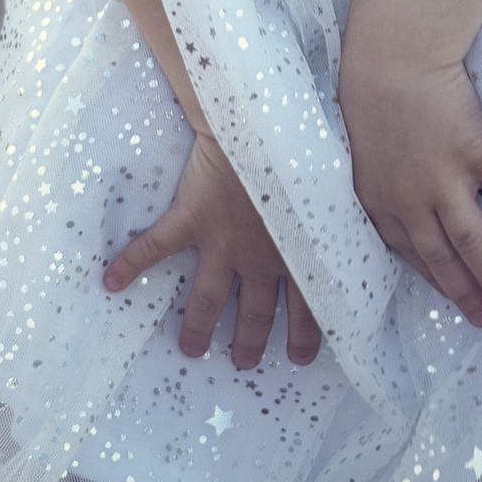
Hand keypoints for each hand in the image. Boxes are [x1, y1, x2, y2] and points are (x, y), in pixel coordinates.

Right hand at [104, 130, 322, 369]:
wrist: (259, 119)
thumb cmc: (301, 146)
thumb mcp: (333, 186)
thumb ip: (341, 211)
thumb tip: (369, 215)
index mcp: (298, 251)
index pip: (305, 306)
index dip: (302, 336)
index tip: (298, 359)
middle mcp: (260, 256)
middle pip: (253, 313)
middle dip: (250, 342)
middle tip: (244, 363)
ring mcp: (222, 241)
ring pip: (208, 298)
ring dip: (198, 327)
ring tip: (190, 349)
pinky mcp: (191, 219)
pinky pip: (156, 247)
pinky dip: (131, 264)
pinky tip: (112, 282)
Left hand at [338, 51, 481, 324]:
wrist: (390, 59)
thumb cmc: (373, 101)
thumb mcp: (366, 157)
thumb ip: (386, 187)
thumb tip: (410, 210)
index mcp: (382, 204)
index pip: (413, 256)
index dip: (436, 282)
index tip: (455, 304)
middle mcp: (411, 200)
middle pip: (443, 259)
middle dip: (466, 294)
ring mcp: (443, 177)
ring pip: (471, 239)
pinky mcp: (472, 149)